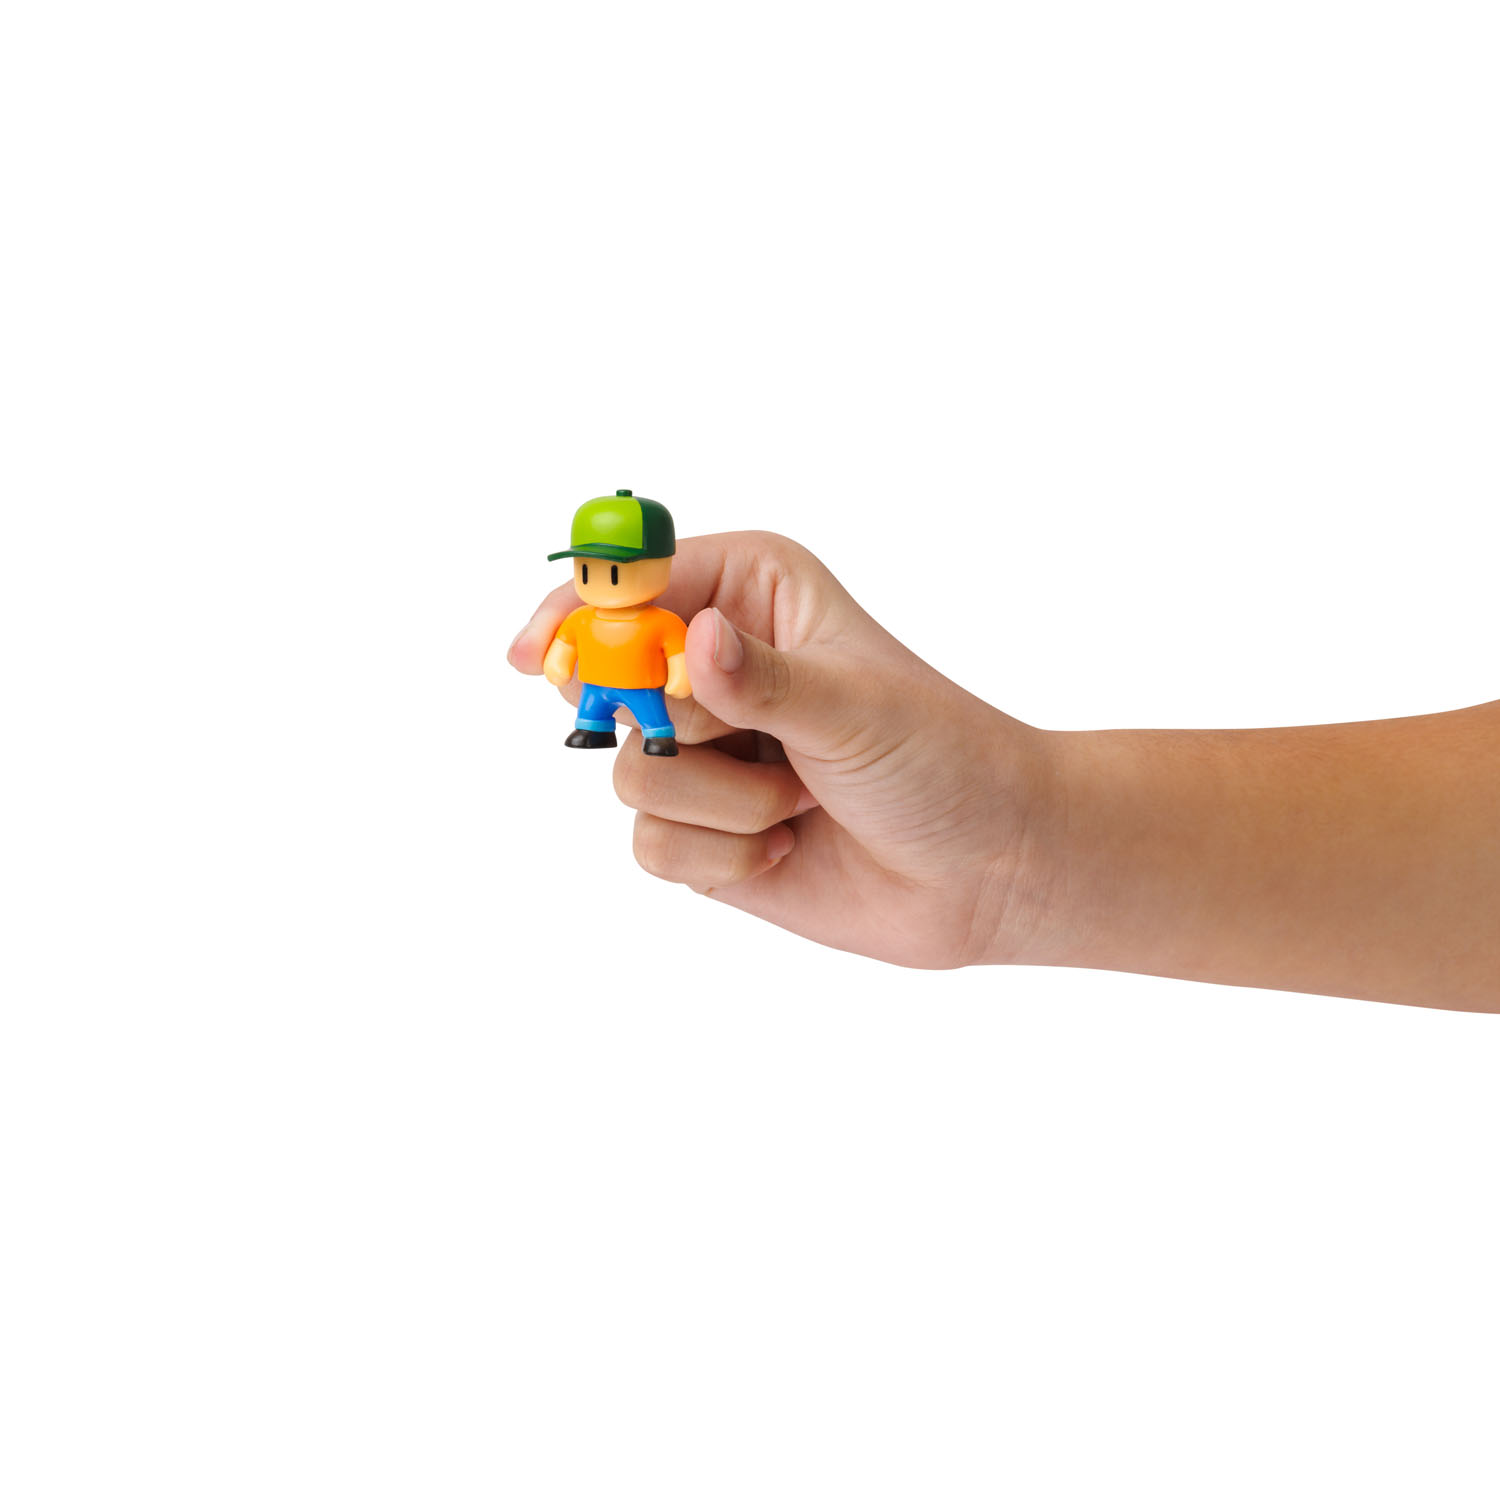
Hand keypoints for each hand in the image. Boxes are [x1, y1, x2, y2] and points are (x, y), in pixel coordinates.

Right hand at [509, 531, 1053, 968]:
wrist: (986, 868)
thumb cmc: (943, 759)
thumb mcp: (857, 706)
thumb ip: (763, 680)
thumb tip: (690, 642)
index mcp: (751, 593)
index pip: (633, 582)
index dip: (582, 614)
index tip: (541, 657)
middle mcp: (713, 663)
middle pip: (606, 678)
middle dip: (674, 726)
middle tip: (733, 738)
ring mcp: (703, 749)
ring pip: (630, 773)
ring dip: (723, 804)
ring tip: (798, 801)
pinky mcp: (701, 826)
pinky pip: (650, 843)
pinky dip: (722, 856)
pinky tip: (787, 847)